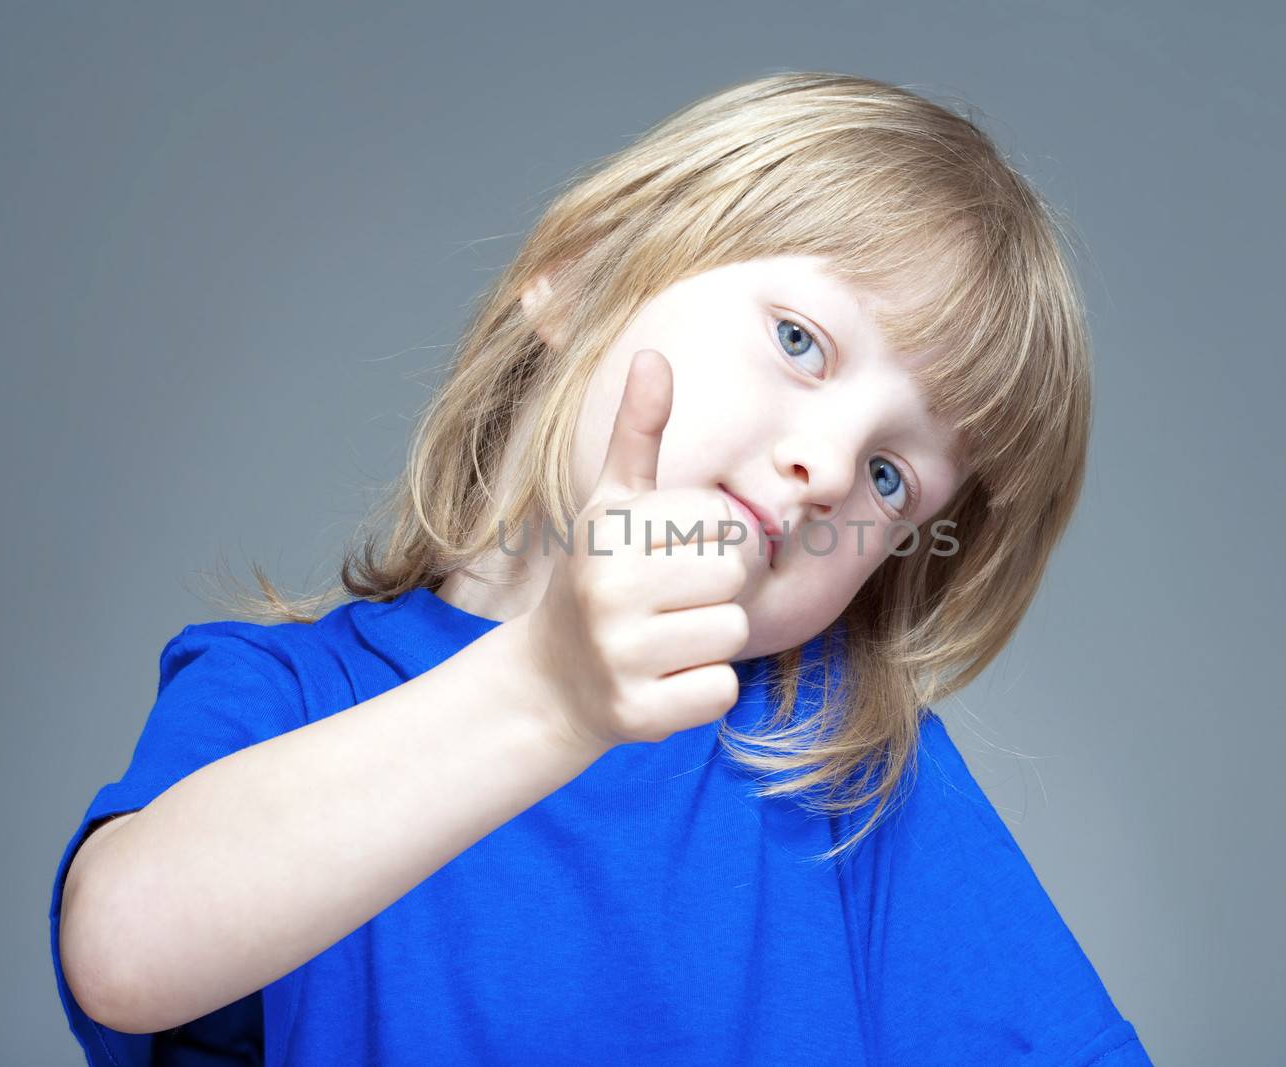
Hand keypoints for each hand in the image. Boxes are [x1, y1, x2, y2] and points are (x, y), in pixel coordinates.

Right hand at [522, 349, 749, 749]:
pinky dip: (703, 691)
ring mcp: (621, 655)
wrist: (551, 681)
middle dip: (716, 591)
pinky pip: (721, 692)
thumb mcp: (611, 504)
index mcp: (609, 530)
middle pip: (734, 578)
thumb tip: (653, 354)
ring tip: (666, 640)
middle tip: (673, 602)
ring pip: (732, 635)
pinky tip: (664, 681)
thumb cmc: (598, 579)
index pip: (723, 521)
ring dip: (710, 642)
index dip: (712, 538)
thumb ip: (639, 433)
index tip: (672, 555)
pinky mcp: (638, 715)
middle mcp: (608, 590)